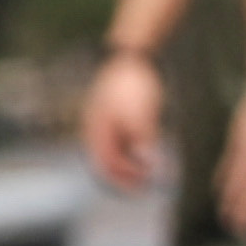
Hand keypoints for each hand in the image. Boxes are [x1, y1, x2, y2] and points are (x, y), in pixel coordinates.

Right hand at [77, 47, 168, 198]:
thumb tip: (150, 162)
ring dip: (127, 164)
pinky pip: (117, 138)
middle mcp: (95, 128)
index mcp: (98, 131)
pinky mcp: (112, 113)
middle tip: (144, 185)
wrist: (131, 56)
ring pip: (111, 150)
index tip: (141, 188)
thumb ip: (144, 139)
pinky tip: (144, 151)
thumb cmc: (133, 85)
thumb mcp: (142, 114)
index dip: (122, 180)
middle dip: (123, 176)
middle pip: (105, 161)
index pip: (105, 165)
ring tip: (147, 171)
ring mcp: (103, 120)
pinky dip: (129, 150)